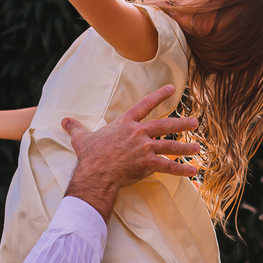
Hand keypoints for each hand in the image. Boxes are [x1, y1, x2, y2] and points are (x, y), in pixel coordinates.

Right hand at [62, 85, 199, 219]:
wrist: (95, 174)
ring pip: (171, 145)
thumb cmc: (90, 157)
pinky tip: (194, 171)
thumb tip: (64, 121)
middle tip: (195, 122)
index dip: (159, 96)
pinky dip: (182, 169)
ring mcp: (145, 148)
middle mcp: (138, 133)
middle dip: (181, 123)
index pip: (145, 105)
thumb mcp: (81, 138)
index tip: (171, 89)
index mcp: (125, 123)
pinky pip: (169, 167)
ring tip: (198, 147)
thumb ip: (76, 127)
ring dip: (186, 146)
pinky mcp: (148, 164)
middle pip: (165, 124)